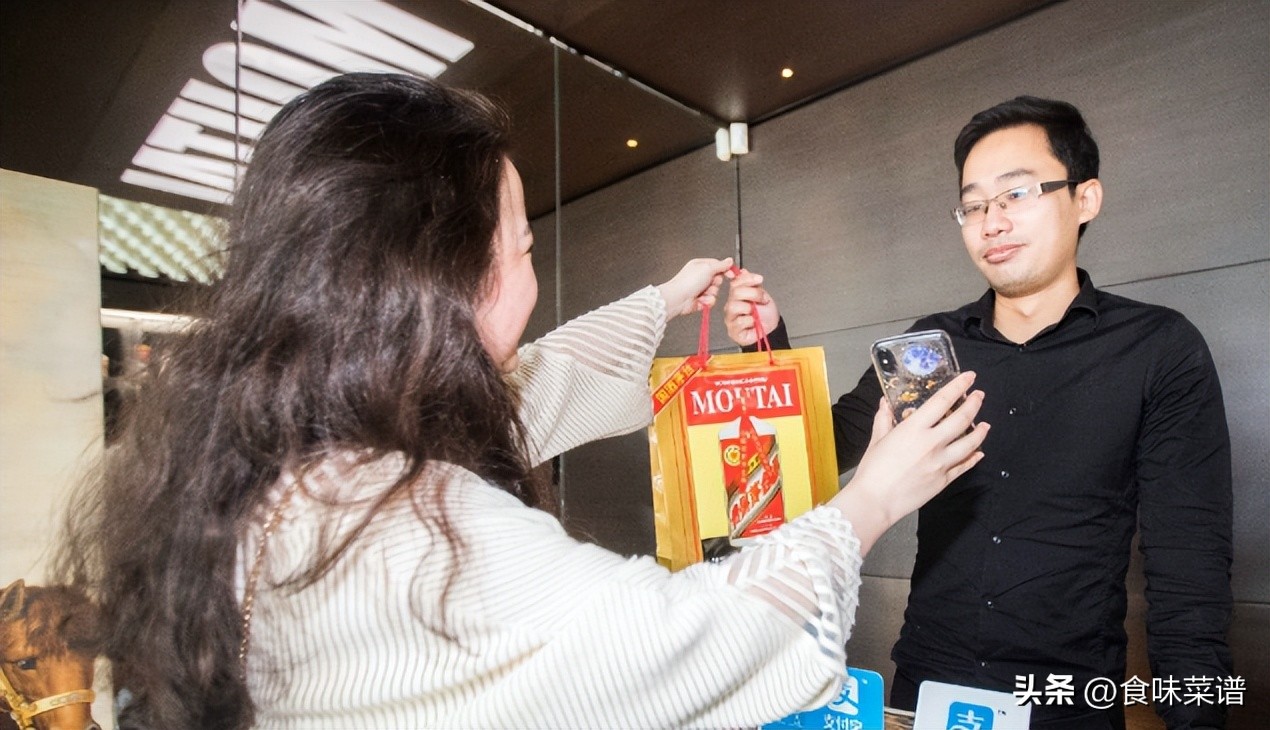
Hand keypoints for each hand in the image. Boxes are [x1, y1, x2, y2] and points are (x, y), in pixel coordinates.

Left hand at [656, 258, 734, 320]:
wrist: (678, 298)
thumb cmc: (687, 281)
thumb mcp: (707, 268)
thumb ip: (721, 265)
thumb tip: (729, 260)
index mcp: (701, 266)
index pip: (718, 265)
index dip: (726, 270)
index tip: (732, 274)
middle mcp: (700, 276)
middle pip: (718, 279)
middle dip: (715, 283)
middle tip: (709, 282)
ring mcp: (699, 289)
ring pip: (715, 291)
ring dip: (711, 293)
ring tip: (702, 292)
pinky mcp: (699, 300)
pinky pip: (711, 301)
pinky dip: (707, 301)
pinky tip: (700, 300)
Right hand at [724, 269, 781, 345]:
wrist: (772, 329)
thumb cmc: (766, 314)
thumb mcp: (762, 294)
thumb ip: (753, 283)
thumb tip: (743, 271)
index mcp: (737, 295)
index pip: (736, 282)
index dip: (748, 279)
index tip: (759, 279)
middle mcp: (732, 305)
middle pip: (736, 292)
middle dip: (754, 294)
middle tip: (763, 300)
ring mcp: (731, 318)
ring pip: (734, 306)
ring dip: (750, 308)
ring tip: (756, 313)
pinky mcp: (733, 330)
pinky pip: (739, 321)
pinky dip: (751, 321)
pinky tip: (754, 323)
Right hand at [828, 372, 988, 554]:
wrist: (876, 501)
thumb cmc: (872, 471)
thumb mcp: (877, 440)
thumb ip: (884, 419)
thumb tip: (885, 404)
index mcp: (914, 429)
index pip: (942, 401)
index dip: (958, 386)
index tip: (969, 377)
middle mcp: (932, 443)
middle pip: (962, 419)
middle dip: (974, 405)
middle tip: (979, 396)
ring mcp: (941, 463)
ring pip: (970, 443)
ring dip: (980, 432)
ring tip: (985, 425)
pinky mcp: (944, 480)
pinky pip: (965, 466)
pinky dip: (974, 457)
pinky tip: (979, 452)